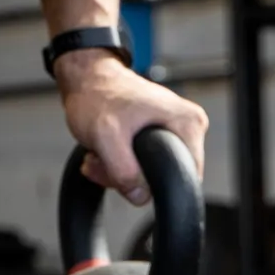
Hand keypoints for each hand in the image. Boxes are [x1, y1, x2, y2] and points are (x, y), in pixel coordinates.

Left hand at [53, 49, 207, 205]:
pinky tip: (101, 153)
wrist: (85, 78)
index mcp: (188, 123)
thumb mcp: (106, 135)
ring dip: (116, 172)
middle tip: (103, 160)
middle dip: (127, 177)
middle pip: (163, 177)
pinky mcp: (157, 136)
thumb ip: (123, 170)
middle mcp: (187, 127)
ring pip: (148, 174)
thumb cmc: (98, 95)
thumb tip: (140, 196)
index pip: (183, 176)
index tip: (122, 167)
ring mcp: (172, 131)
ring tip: (98, 154)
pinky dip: (116, 165)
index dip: (150, 182)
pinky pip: (140, 165)